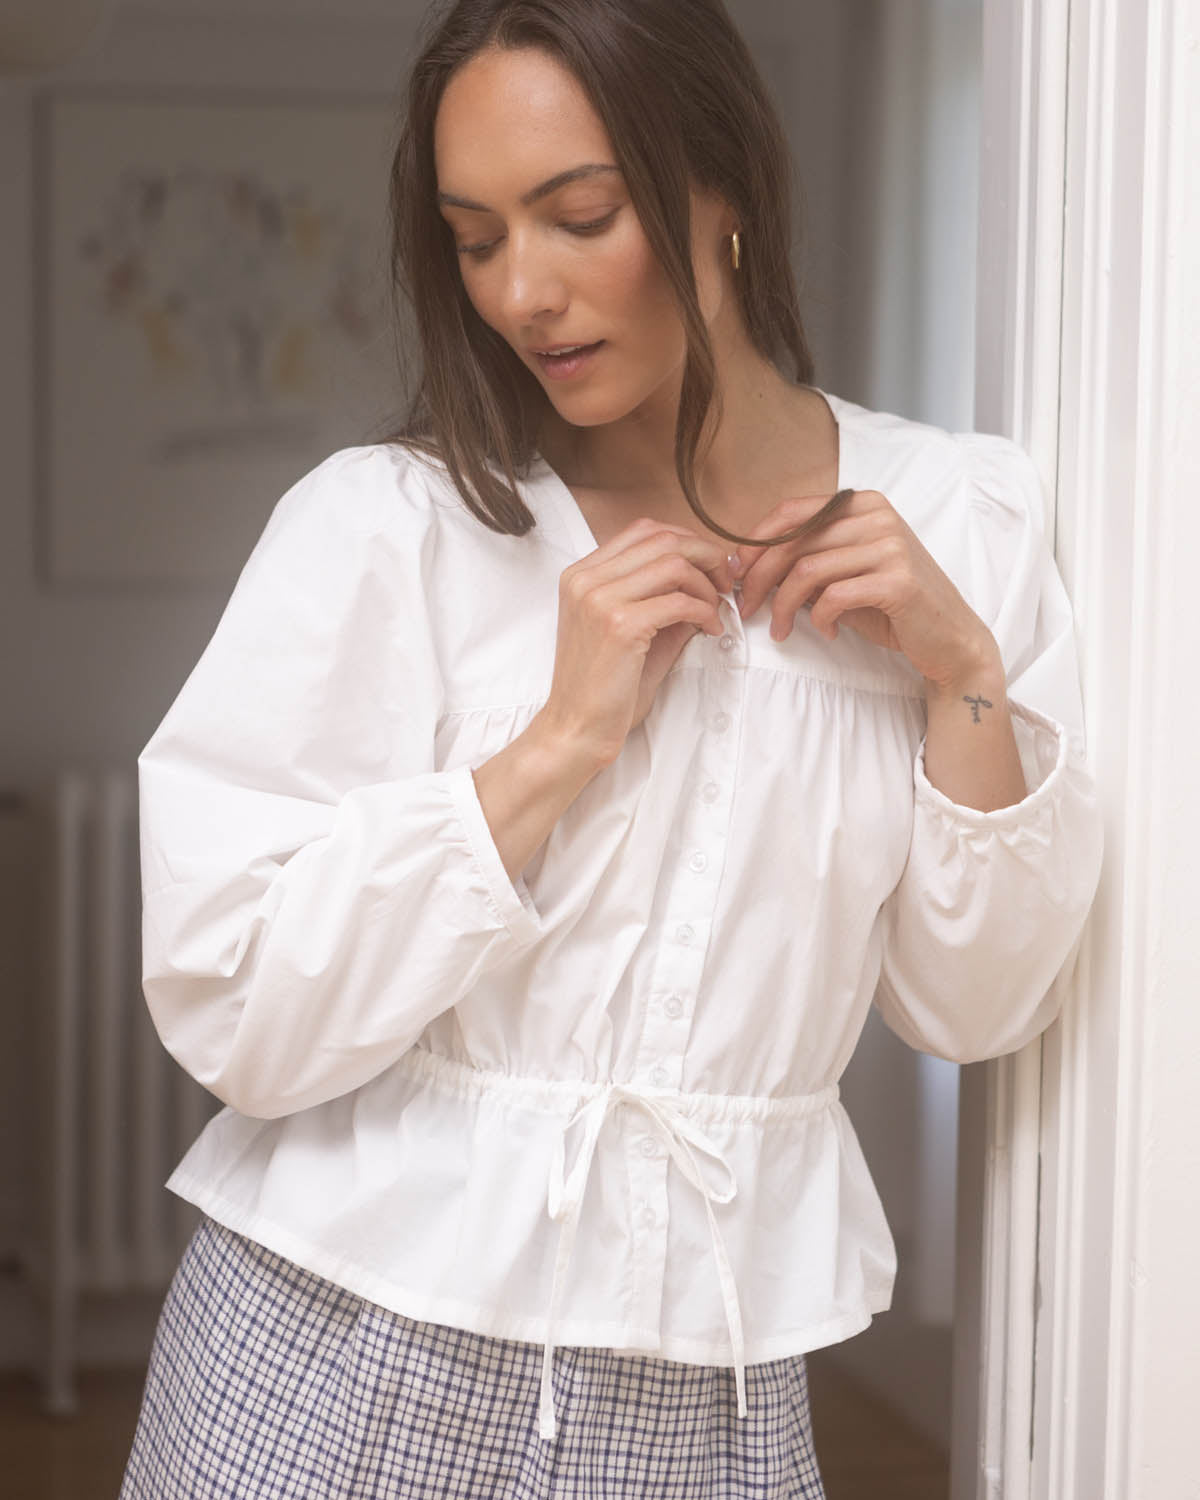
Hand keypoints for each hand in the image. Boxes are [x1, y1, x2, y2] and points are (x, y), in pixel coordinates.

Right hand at [542, 518, 736, 765]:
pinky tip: (709, 629)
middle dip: (705, 556)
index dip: (687, 542)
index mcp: (581, 575)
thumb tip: (707, 581)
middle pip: (663, 538)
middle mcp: (586, 579)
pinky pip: (680, 601)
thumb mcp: (630, 632)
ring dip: (706, 586)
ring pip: (674, 563)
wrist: (576, 729)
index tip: (711, 567)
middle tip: (725, 583)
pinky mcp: (620, 626)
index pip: (644, 530)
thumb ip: (661, 600)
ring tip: (714, 612)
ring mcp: (599, 599)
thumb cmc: (602, 687)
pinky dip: (705, 612)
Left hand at [731, 488, 1001, 691]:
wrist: (949, 638)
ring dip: (783, 606)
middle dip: (758, 579)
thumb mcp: (843, 575)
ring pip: (807, 570)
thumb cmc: (890, 606)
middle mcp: (877, 516)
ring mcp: (890, 545)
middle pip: (793, 542)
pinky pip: (834, 597)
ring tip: (781, 630)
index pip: (791, 512)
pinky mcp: (898, 580)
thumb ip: (805, 562)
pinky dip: (819, 619)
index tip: (735, 573)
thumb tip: (748, 566)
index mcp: (861, 504)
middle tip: (745, 609)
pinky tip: (828, 632)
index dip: (754, 542)